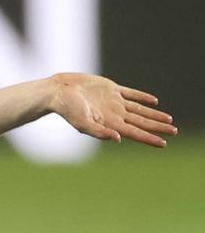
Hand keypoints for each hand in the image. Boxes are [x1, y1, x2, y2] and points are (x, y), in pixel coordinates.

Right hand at [49, 73, 176, 147]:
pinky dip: (143, 97)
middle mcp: (114, 114)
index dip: (150, 138)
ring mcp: (114, 102)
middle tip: (174, 131)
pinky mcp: (111, 89)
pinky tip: (153, 101)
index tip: (164, 143)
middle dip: (158, 127)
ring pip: (140, 110)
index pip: (135, 133)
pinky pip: (131, 94)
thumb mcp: (82, 123)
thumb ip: (99, 132)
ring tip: (168, 120)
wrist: (58, 92)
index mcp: (110, 123)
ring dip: (154, 115)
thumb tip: (119, 139)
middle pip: (142, 122)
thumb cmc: (67, 109)